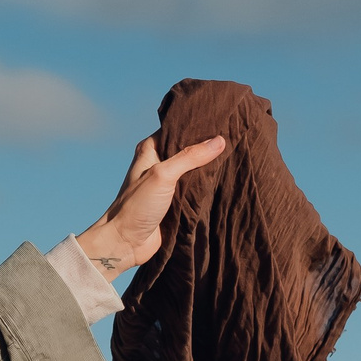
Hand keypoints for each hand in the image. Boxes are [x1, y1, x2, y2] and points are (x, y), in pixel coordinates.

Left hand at [75, 132, 227, 279]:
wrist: (125, 243)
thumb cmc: (136, 206)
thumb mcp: (163, 175)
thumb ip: (190, 157)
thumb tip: (219, 140)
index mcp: (150, 150)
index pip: (177, 128)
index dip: (197, 124)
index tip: (222, 117)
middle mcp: (158, 163)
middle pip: (188, 149)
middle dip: (207, 145)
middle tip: (234, 135)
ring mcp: (167, 183)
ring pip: (193, 169)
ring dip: (209, 167)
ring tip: (235, 153)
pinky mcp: (174, 202)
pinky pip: (194, 189)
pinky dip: (207, 186)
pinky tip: (225, 179)